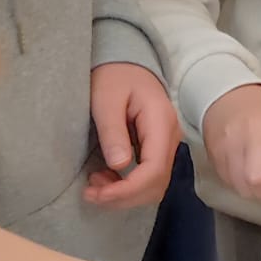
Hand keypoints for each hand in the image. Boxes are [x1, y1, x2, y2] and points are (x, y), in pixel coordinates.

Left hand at [86, 62, 179, 209]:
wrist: (125, 63)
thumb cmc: (114, 75)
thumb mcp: (106, 99)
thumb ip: (113, 130)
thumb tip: (119, 165)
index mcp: (161, 123)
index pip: (154, 170)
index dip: (127, 190)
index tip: (97, 194)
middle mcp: (170, 137)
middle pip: (156, 184)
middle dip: (124, 197)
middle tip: (90, 193)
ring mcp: (165, 144)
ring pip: (154, 185)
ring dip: (125, 194)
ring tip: (94, 186)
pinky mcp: (156, 148)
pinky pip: (148, 177)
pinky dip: (127, 186)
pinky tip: (105, 178)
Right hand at [203, 84, 260, 230]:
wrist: (228, 96)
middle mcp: (253, 136)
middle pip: (258, 183)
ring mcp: (230, 145)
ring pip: (242, 187)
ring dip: (254, 190)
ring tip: (258, 171)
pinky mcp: (214, 154)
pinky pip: (229, 182)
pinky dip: (240, 183)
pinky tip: (243, 168)